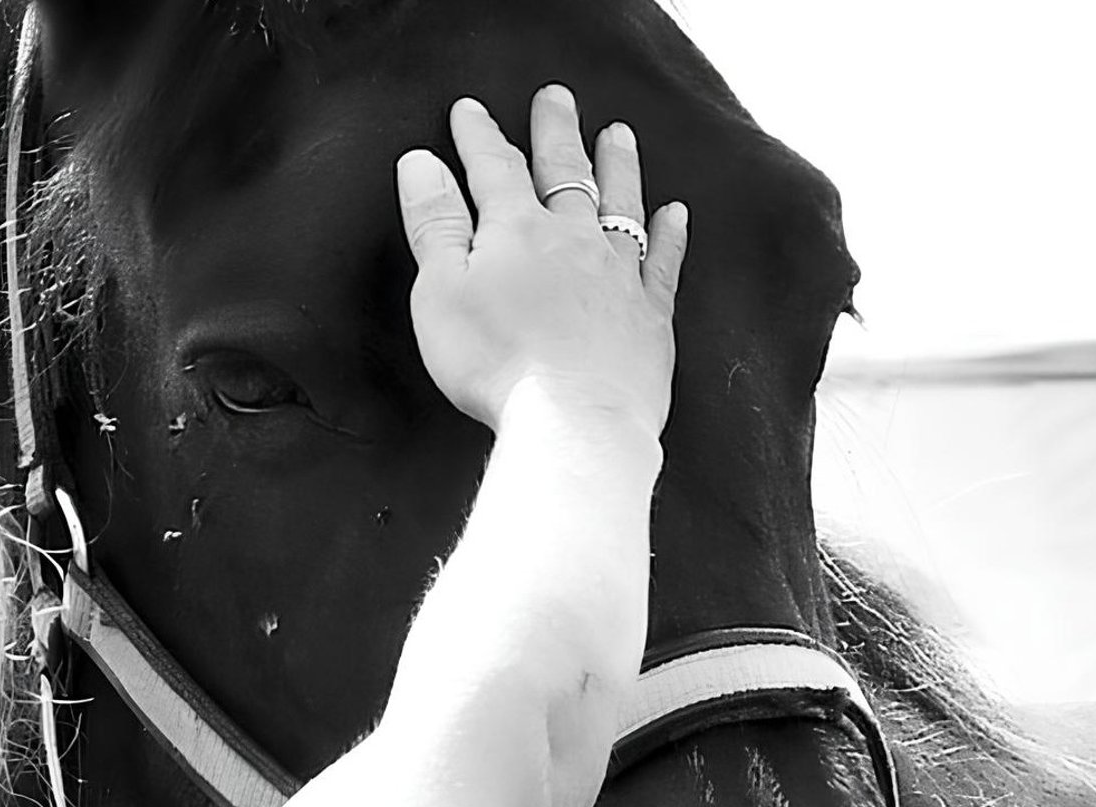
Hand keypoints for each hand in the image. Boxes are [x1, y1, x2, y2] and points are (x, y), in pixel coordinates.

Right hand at [396, 84, 686, 447]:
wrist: (574, 419)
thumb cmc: (495, 362)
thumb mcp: (440, 292)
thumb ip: (434, 224)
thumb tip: (421, 162)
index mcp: (516, 231)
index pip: (493, 168)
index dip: (478, 136)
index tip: (469, 109)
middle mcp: (573, 239)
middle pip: (563, 172)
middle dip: (555, 132)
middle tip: (556, 97)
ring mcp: (618, 274)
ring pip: (620, 203)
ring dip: (618, 165)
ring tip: (618, 134)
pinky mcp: (650, 315)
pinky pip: (663, 262)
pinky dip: (669, 234)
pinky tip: (674, 214)